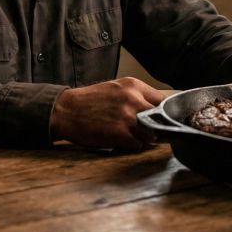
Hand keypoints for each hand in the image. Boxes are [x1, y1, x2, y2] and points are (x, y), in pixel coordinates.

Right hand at [50, 77, 165, 151]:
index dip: (164, 113)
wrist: (66, 110)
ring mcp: (127, 117)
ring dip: (143, 139)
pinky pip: (137, 145)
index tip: (163, 120)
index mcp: (133, 85)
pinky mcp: (119, 133)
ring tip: (130, 135)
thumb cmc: (90, 100)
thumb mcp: (116, 88)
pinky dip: (130, 146)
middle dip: (156, 127)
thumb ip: (136, 96)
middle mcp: (133, 99)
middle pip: (160, 119)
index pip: (162, 100)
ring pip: (150, 135)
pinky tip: (120, 141)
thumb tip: (157, 110)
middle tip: (148, 131)